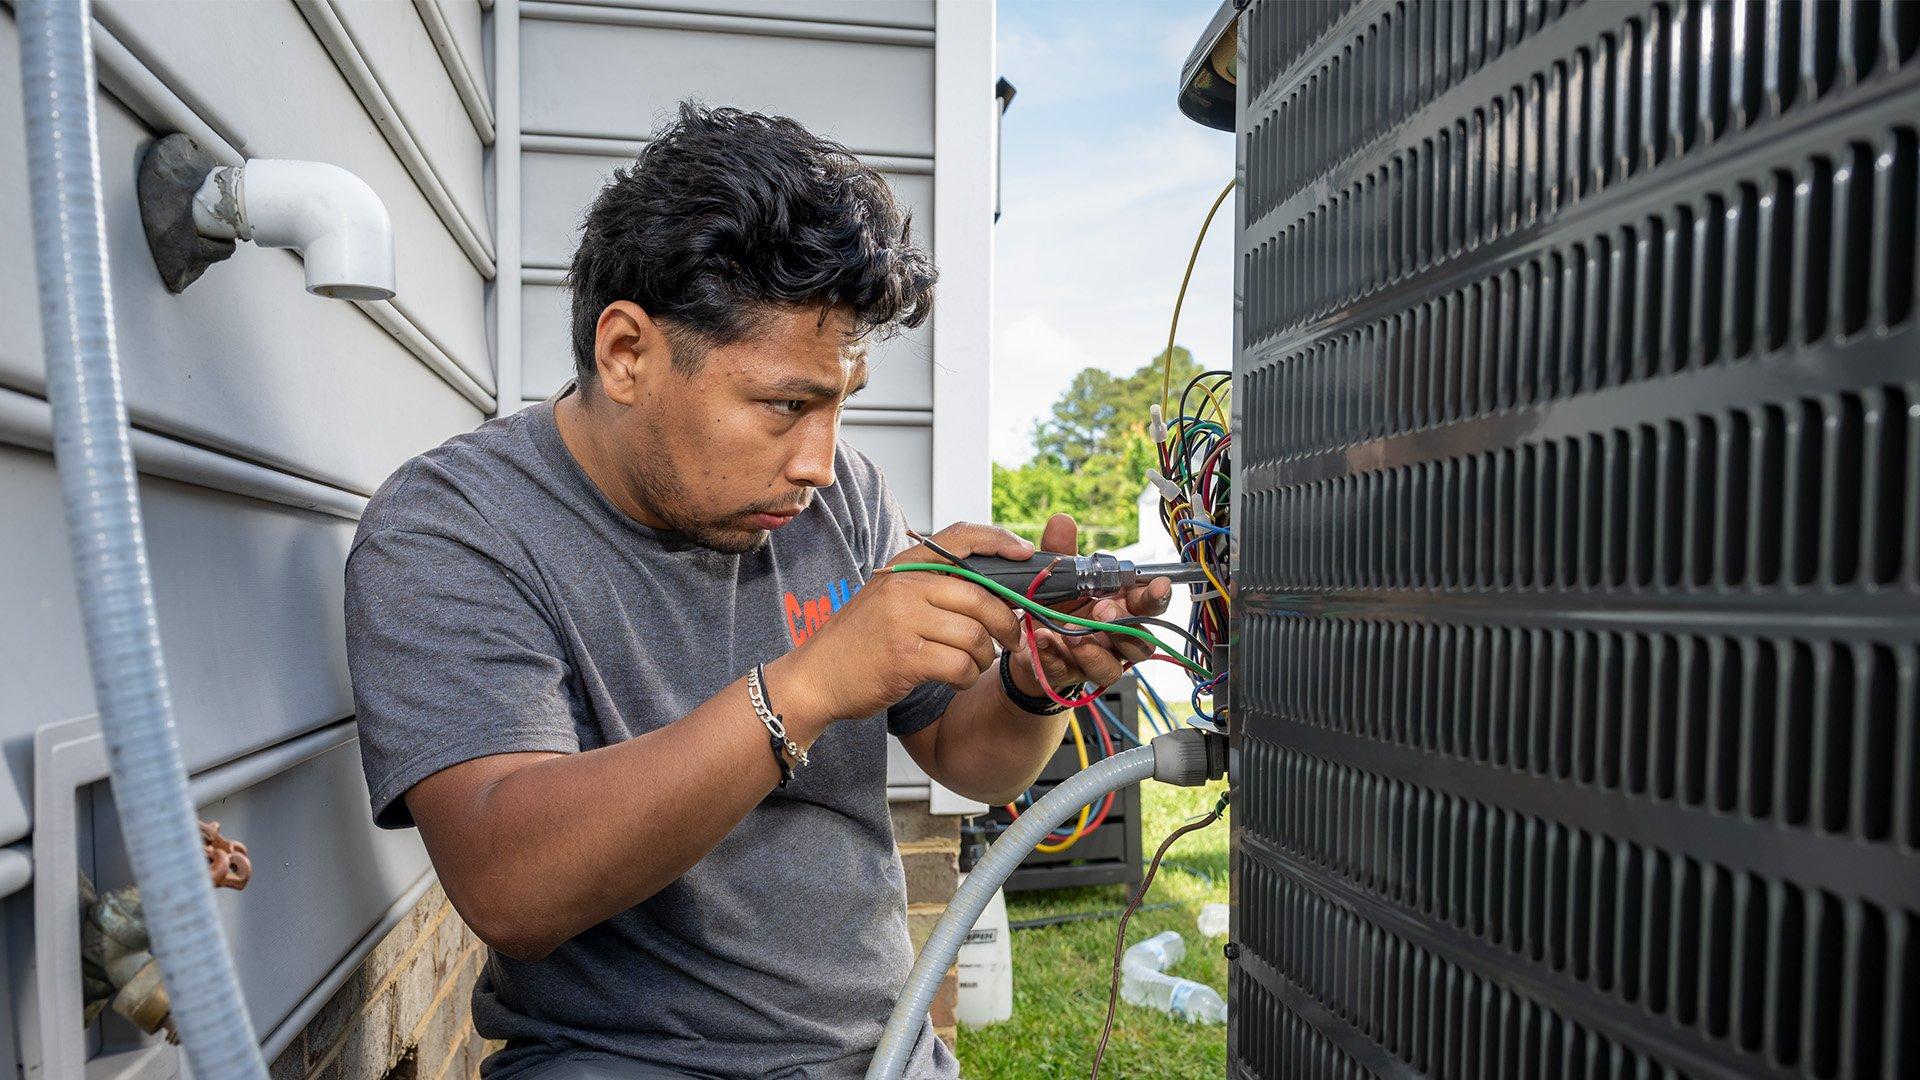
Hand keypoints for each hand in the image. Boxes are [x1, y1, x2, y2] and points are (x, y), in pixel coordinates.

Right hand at [774, 523, 1033, 721]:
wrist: (815, 677)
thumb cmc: (860, 642)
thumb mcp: (890, 599)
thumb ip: (933, 587)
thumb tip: (995, 587)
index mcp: (904, 566)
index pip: (961, 537)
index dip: (999, 541)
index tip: (1025, 554)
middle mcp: (903, 586)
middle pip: (980, 596)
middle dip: (1006, 622)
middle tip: (1012, 639)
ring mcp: (902, 621)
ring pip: (975, 635)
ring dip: (986, 656)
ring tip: (975, 664)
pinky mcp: (903, 658)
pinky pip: (960, 664)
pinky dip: (968, 676)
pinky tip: (956, 678)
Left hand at [1007, 514, 1173, 694]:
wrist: (1024, 640)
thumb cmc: (1055, 604)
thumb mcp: (1058, 575)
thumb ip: (1062, 551)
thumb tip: (1062, 521)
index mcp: (1121, 605)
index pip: (1149, 603)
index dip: (1156, 595)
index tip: (1158, 585)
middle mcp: (1116, 637)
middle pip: (1141, 640)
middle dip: (1125, 627)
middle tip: (1102, 611)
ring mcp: (1096, 660)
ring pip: (1112, 667)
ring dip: (1095, 651)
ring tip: (1072, 636)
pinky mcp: (1070, 676)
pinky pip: (1068, 673)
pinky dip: (1055, 658)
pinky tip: (1042, 642)